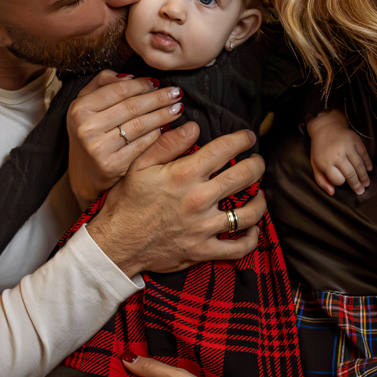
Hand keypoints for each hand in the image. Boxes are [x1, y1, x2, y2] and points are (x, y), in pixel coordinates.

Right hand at [67, 71, 185, 206]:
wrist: (84, 174)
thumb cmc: (89, 132)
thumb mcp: (85, 105)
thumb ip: (102, 84)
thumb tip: (130, 77)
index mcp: (80, 108)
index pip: (119, 89)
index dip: (142, 84)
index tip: (157, 82)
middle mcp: (86, 128)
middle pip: (132, 106)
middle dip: (158, 98)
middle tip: (176, 93)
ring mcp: (99, 148)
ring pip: (140, 125)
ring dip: (163, 115)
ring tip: (177, 108)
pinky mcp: (112, 165)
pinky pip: (142, 145)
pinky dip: (157, 135)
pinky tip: (167, 128)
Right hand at [85, 124, 264, 275]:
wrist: (116, 244)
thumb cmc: (127, 202)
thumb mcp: (139, 165)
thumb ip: (168, 143)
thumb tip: (194, 125)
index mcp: (185, 175)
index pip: (224, 149)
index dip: (242, 139)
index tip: (247, 137)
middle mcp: (199, 199)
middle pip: (244, 176)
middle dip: (257, 164)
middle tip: (257, 160)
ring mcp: (204, 227)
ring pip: (248, 213)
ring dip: (260, 201)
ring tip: (259, 192)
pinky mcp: (203, 250)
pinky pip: (238, 248)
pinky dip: (251, 239)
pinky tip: (253, 228)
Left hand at [307, 111, 372, 195]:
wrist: (325, 127)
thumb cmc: (320, 149)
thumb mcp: (315, 164)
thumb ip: (321, 180)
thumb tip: (332, 193)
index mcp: (325, 162)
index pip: (338, 179)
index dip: (340, 182)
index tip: (342, 181)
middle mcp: (337, 155)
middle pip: (350, 174)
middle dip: (356, 184)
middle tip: (361, 191)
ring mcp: (347, 147)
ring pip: (359, 165)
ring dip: (364, 176)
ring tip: (366, 183)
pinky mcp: (355, 140)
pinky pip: (364, 154)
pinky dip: (368, 163)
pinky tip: (369, 169)